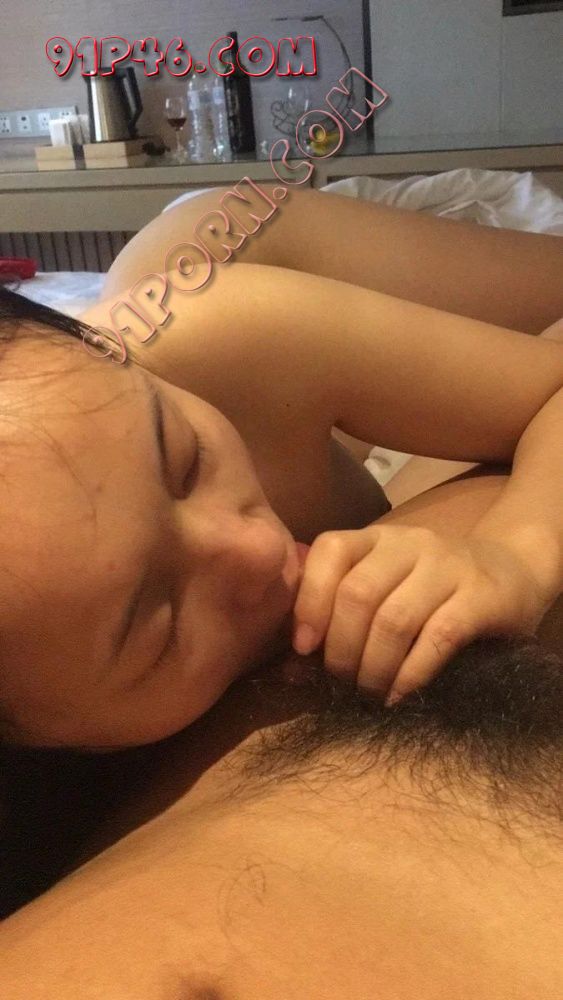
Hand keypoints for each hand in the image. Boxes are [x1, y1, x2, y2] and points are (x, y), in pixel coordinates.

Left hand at [291, 524, 555, 704]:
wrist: (513, 571)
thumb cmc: (432, 592)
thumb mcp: (387, 587)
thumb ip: (340, 613)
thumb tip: (290, 669)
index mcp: (376, 538)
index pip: (330, 550)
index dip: (309, 600)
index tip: (303, 648)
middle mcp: (409, 543)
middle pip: (358, 593)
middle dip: (341, 649)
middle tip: (340, 684)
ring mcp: (448, 566)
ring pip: (394, 618)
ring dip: (373, 667)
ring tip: (368, 693)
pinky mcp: (481, 596)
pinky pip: (438, 637)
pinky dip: (410, 673)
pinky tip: (398, 694)